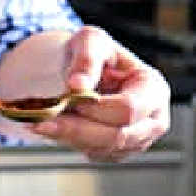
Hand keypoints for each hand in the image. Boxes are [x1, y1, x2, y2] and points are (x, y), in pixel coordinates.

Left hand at [31, 26, 170, 160]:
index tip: (69, 98)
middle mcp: (153, 119)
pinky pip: (94, 154)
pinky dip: (71, 142)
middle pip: (118, 136)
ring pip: (103, 148)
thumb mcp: (90, 41)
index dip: (96, 108)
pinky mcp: (118, 150)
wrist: (85, 68)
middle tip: (42, 122)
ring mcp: (138, 139)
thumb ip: (86, 60)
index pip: (128, 109)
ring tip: (41, 122)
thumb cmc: (94, 51)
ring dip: (70, 137)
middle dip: (77, 129)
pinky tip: (55, 126)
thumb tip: (77, 85)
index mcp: (154, 88)